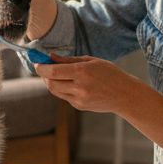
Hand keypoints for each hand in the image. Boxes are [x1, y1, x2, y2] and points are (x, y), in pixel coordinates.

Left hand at [38, 55, 162, 156]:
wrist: (125, 95)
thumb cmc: (110, 74)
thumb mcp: (91, 61)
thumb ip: (69, 60)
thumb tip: (50, 57)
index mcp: (83, 72)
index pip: (53, 71)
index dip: (41, 67)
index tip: (37, 62)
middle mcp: (79, 87)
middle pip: (50, 83)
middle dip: (44, 75)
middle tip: (44, 68)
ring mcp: (79, 99)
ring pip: (55, 91)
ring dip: (51, 82)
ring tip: (56, 74)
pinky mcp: (79, 106)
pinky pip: (64, 96)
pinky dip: (62, 89)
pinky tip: (70, 83)